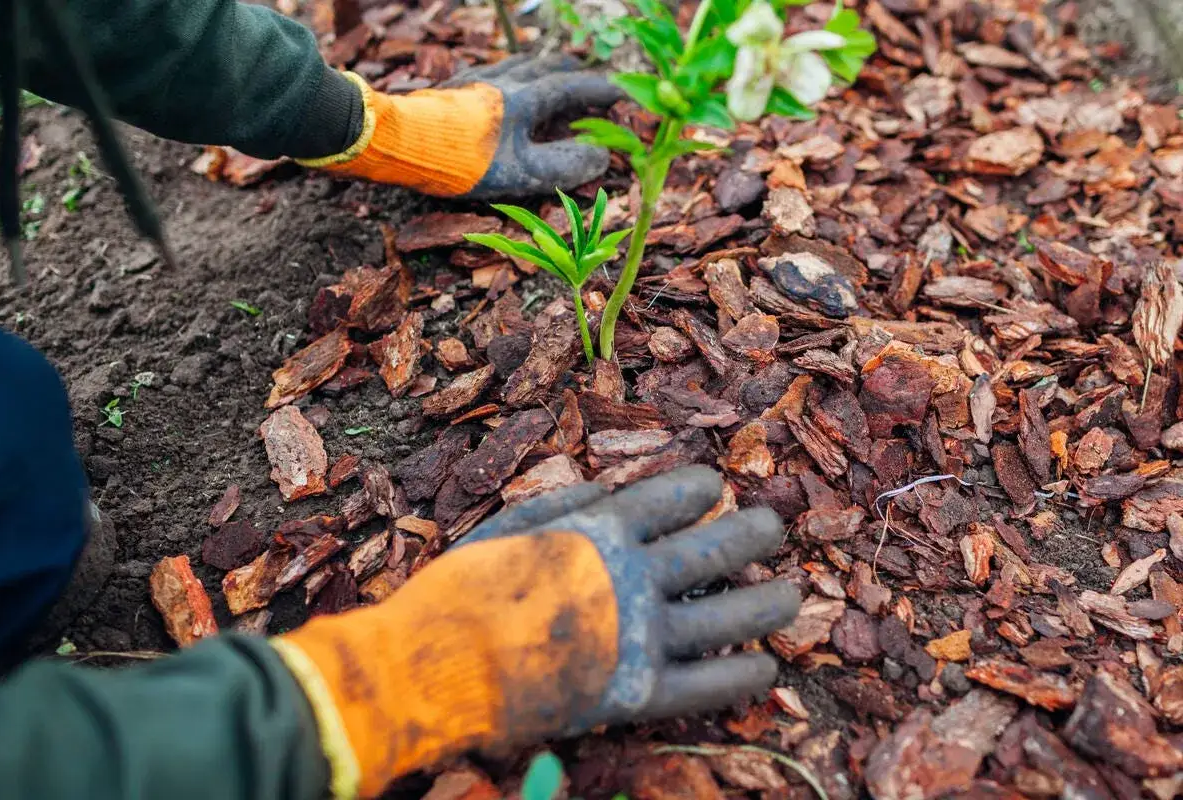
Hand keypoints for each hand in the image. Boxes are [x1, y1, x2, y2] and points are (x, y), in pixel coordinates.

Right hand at [273, 467, 797, 798]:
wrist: (437, 665)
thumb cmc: (465, 588)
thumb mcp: (512, 524)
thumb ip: (569, 503)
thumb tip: (617, 487)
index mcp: (604, 532)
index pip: (674, 498)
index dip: (701, 487)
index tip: (715, 486)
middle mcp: (635, 579)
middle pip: (716, 551)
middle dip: (753, 534)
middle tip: (772, 527)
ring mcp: (642, 637)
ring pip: (729, 616)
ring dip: (769, 602)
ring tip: (790, 592)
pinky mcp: (638, 693)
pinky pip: (708, 685)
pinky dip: (743, 676)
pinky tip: (766, 667)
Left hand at [297, 55, 620, 198]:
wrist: (397, 142)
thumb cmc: (460, 161)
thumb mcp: (520, 173)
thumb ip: (563, 165)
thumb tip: (601, 158)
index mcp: (524, 99)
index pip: (571, 87)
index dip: (599, 90)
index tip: (622, 92)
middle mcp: (502, 81)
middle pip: (544, 66)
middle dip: (571, 71)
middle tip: (587, 74)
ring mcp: (474, 81)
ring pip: (516, 64)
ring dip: (539, 68)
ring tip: (548, 73)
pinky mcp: (451, 89)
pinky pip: (490, 73)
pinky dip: (508, 75)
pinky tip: (499, 85)